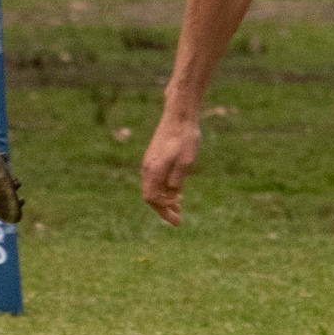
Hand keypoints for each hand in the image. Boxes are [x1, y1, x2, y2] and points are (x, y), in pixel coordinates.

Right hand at [140, 106, 201, 225]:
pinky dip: (163, 188)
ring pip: (152, 187)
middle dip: (163, 209)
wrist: (179, 115)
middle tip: (178, 219)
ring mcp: (149, 161)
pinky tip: (176, 190)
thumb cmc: (184, 138)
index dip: (164, 211)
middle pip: (150, 195)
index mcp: (153, 170)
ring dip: (164, 199)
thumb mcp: (186, 163)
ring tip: (179, 206)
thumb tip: (172, 196)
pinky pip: (155, 178)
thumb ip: (177, 181)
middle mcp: (147, 167)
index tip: (178, 217)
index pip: (152, 199)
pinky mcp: (154, 156)